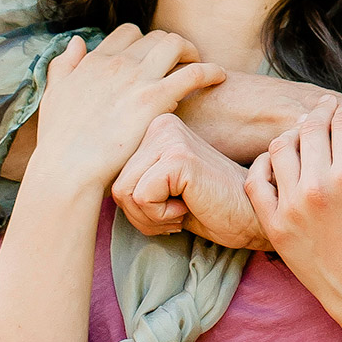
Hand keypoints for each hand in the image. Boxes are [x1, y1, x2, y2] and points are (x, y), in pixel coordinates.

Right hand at [25, 28, 226, 200]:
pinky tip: (218, 78)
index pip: (127, 34)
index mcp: (94, 62)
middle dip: (171, 46)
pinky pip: (194, 73)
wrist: (67, 170)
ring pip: (175, 44)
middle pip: (155, 36)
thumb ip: (64, 67)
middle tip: (182, 64)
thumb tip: (77, 43)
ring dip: (191, 51)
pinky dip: (210, 71)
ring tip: (199, 66)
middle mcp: (117, 63)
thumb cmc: (59, 144)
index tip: (152, 59)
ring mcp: (137, 78)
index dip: (144, 43)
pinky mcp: (155, 98)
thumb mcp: (53, 97)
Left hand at [113, 115, 266, 247]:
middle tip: (178, 209)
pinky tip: (189, 205)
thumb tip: (89, 185)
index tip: (171, 202)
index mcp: (155, 128)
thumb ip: (133, 180)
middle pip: (115, 186)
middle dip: (142, 214)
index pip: (113, 178)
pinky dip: (162, 215)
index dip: (138, 206)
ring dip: (152, 216)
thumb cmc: (209, 207)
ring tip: (183, 206)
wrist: (252, 218)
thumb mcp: (162, 189)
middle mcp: (160, 124)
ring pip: (125, 193)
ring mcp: (169, 137)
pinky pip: (142, 198)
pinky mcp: (178, 156)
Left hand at [246, 95, 341, 327]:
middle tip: (324, 109)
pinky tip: (277, 159)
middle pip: (309, 129)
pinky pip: (257, 182)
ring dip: (291, 134)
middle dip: (319, 113)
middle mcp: (317, 187)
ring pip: (280, 149)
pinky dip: (264, 164)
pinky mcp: (274, 226)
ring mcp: (290, 207)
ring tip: (302, 131)